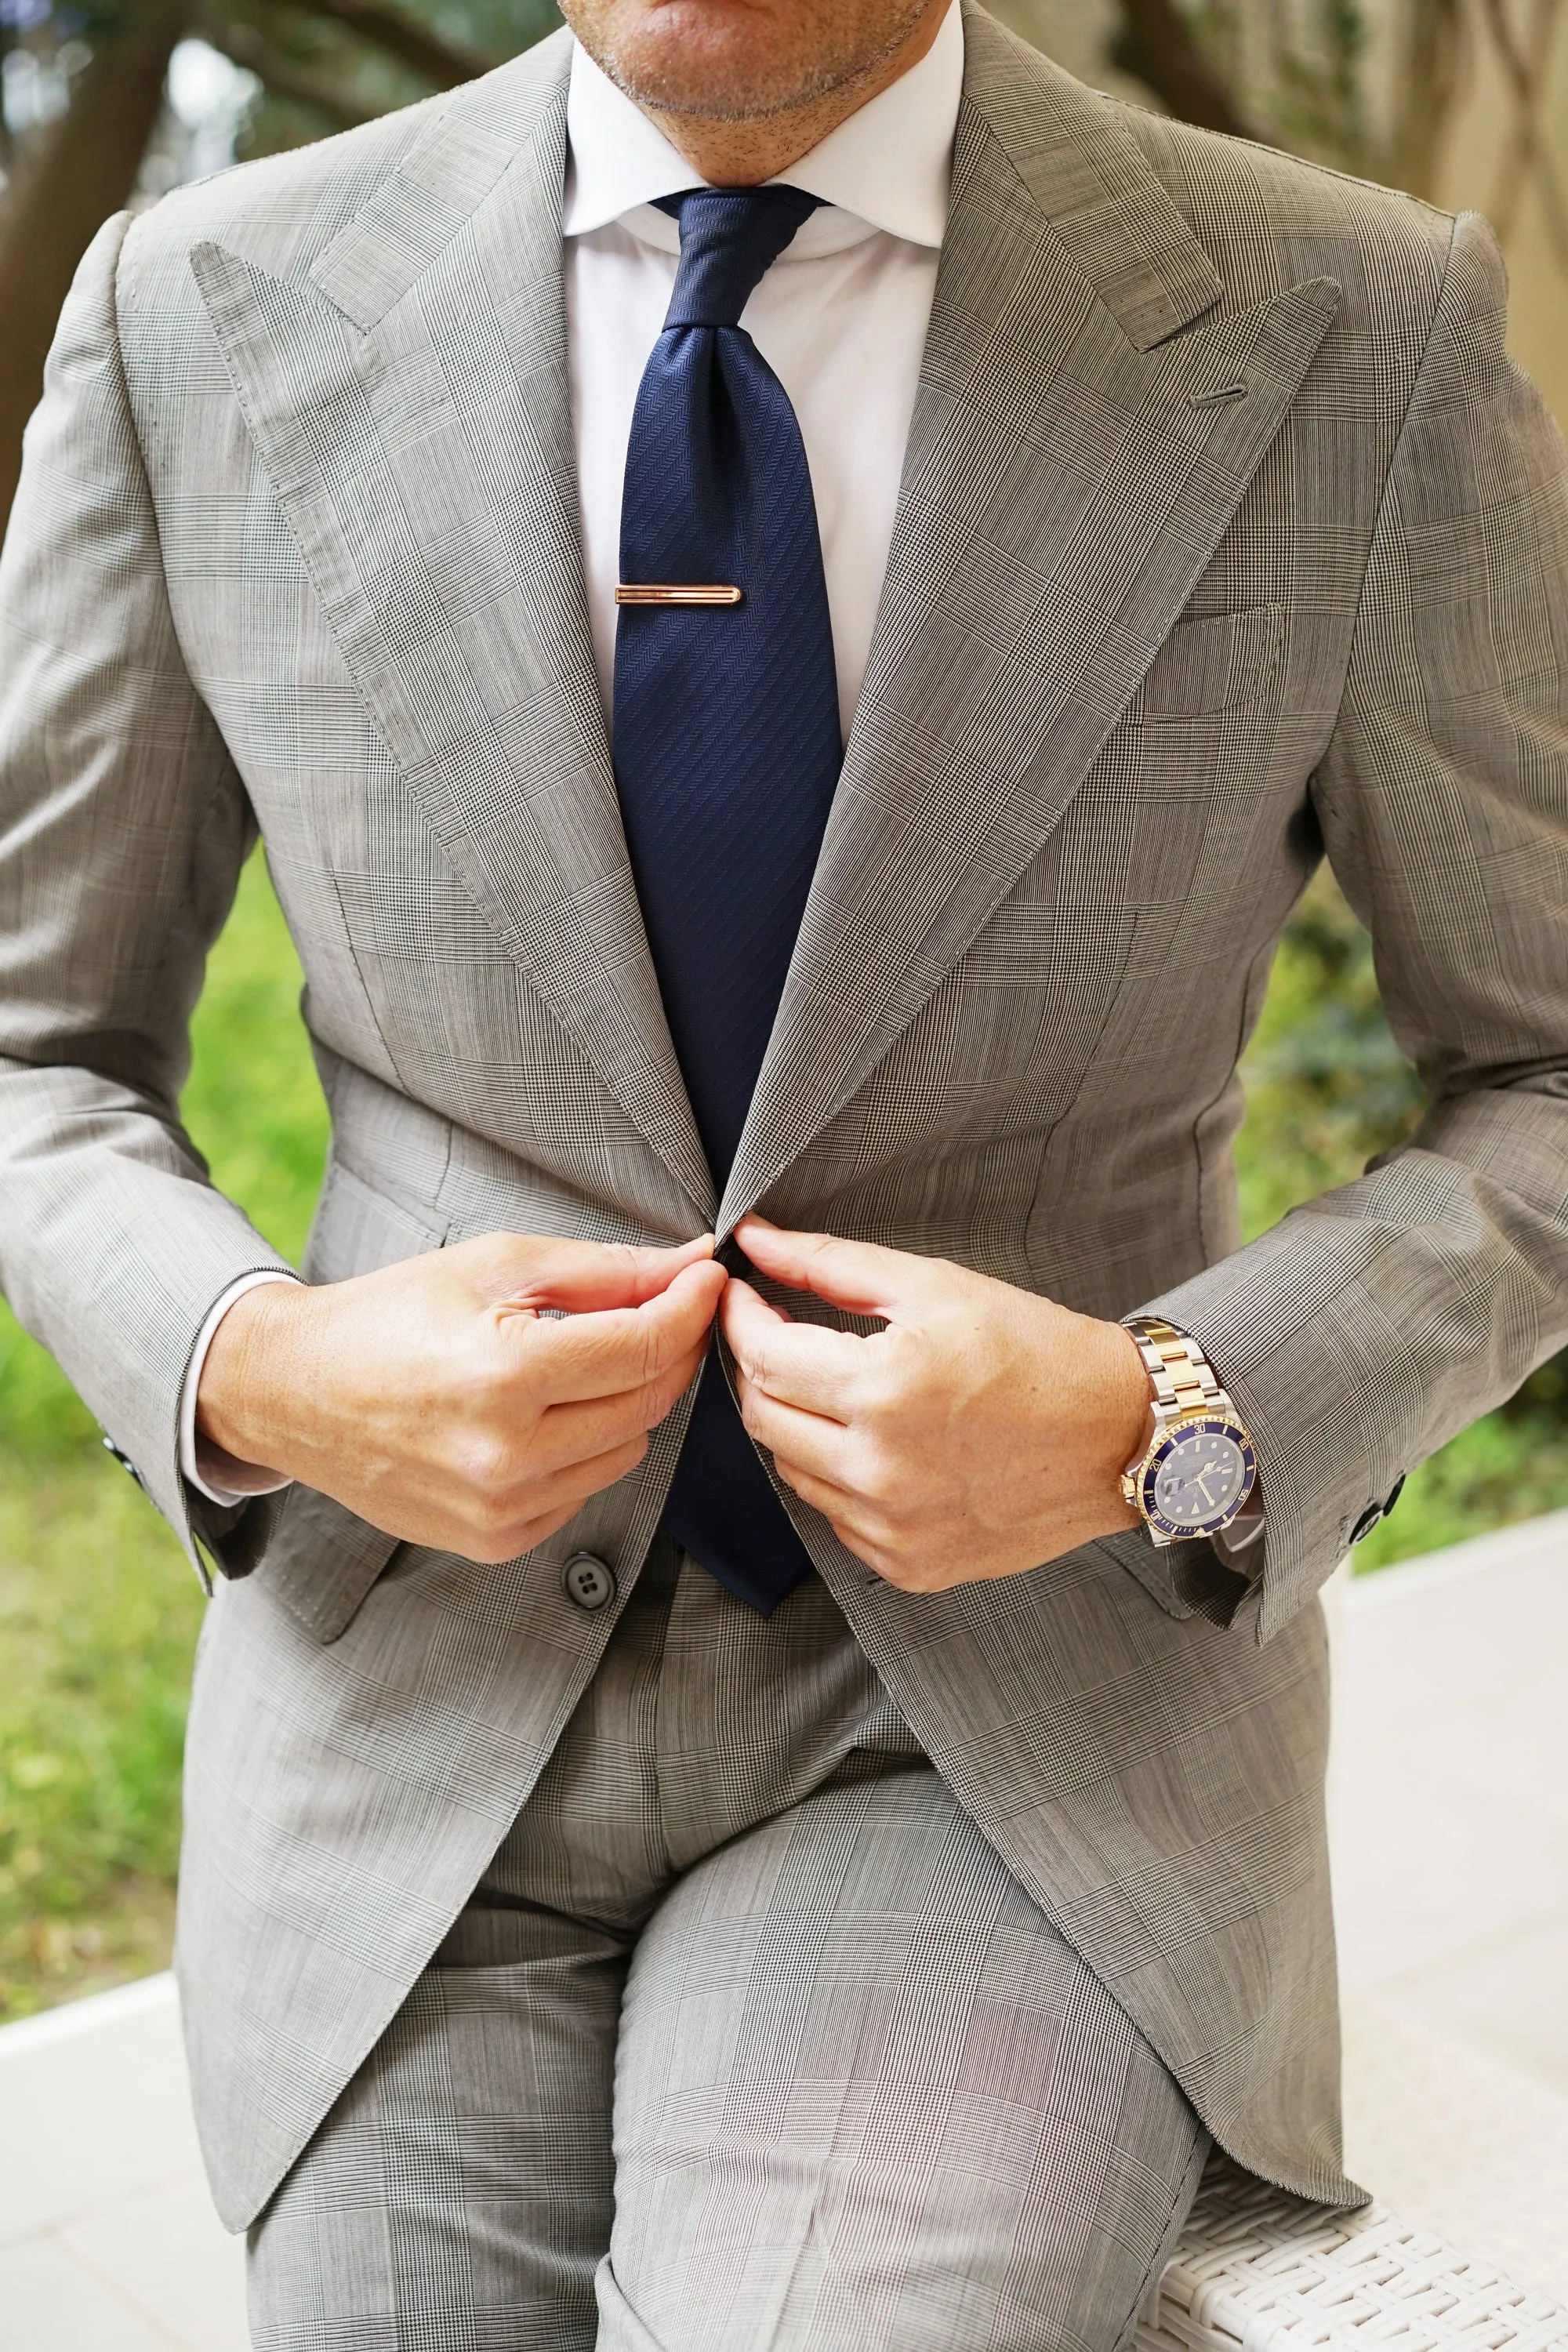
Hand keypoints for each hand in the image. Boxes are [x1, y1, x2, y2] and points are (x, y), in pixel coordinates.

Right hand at [197, 1232, 725, 1561]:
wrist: (294, 1392)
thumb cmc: (387, 1318)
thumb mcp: (494, 1265)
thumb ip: (603, 1270)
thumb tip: (688, 1264)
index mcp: (504, 1375)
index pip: (645, 1347)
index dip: (691, 1307)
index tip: (706, 1279)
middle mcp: (506, 1455)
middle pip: (648, 1403)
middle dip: (668, 1349)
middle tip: (659, 1310)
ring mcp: (500, 1508)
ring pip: (626, 1450)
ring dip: (624, 1402)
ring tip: (577, 1362)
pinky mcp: (494, 1540)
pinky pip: (584, 1491)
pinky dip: (582, 1449)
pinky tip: (540, 1416)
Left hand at [721, 1219, 1149, 1592]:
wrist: (1119, 1434)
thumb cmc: (1035, 1350)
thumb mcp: (934, 1287)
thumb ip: (830, 1263)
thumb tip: (757, 1239)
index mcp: (884, 1391)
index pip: (763, 1357)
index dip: (741, 1319)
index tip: (744, 1297)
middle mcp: (881, 1470)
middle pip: (763, 1417)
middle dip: (761, 1368)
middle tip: (783, 1335)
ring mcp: (893, 1528)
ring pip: (791, 1470)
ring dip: (797, 1422)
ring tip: (838, 1387)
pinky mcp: (909, 1565)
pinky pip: (835, 1517)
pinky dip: (837, 1475)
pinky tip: (875, 1443)